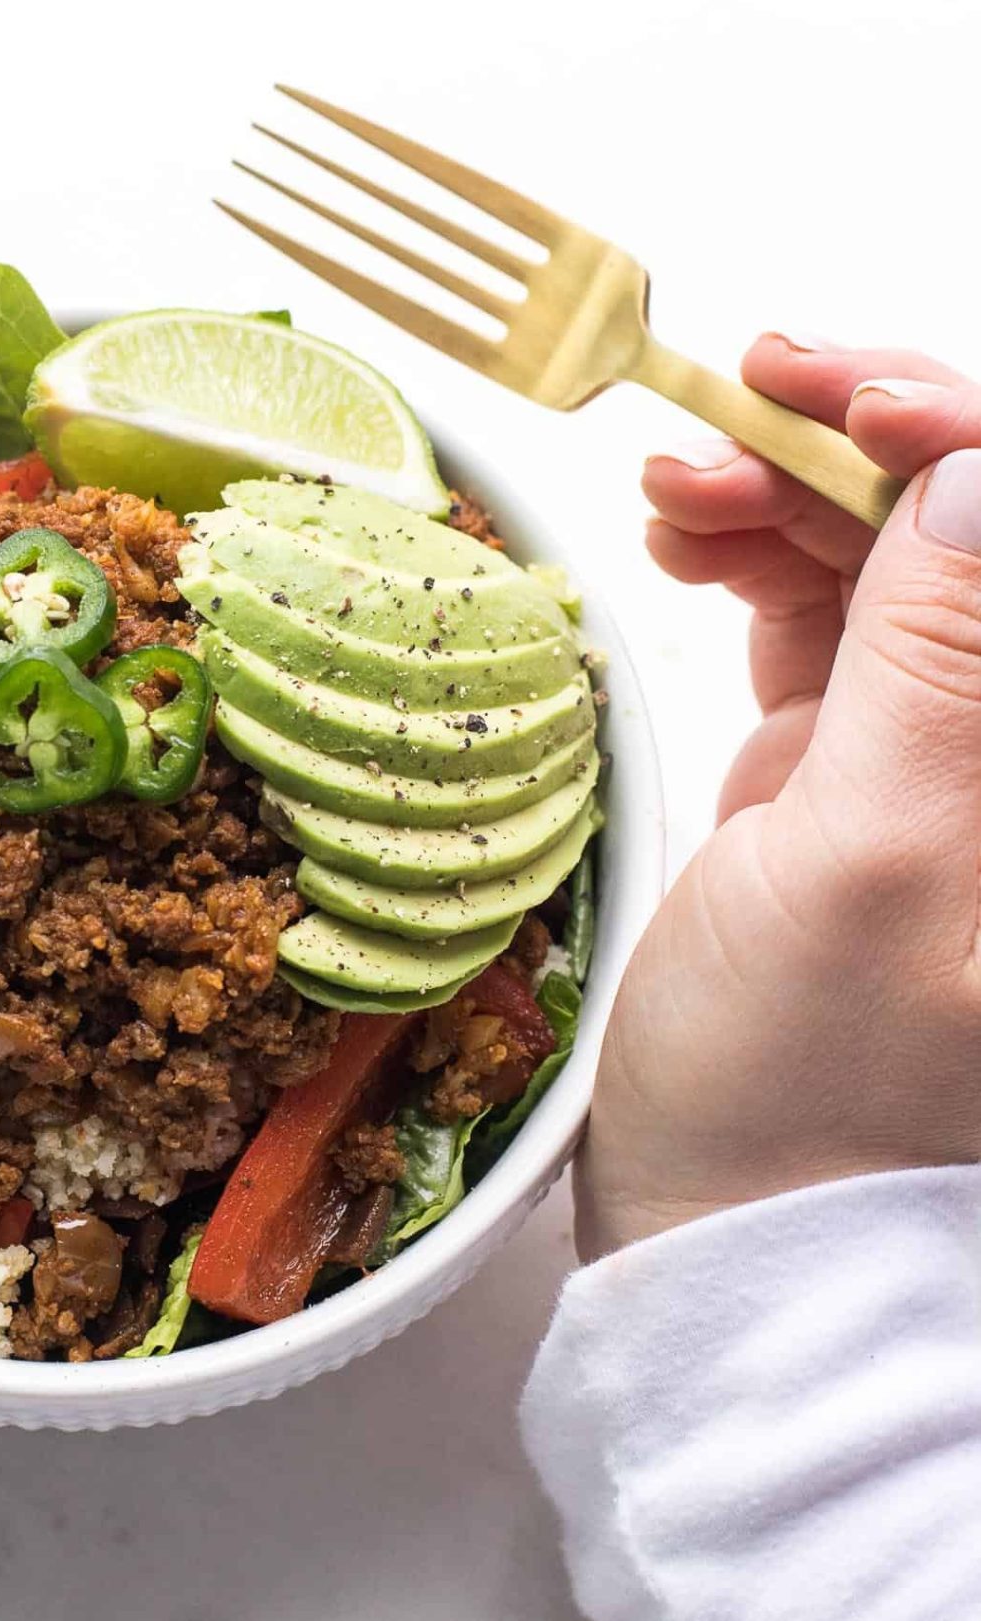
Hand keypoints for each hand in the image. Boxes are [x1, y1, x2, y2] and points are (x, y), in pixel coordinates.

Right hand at [580, 334, 980, 1257]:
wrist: (728, 1227)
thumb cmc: (802, 1088)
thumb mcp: (868, 865)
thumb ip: (937, 662)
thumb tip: (976, 474)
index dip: (959, 431)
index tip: (830, 393)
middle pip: (974, 522)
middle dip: (866, 434)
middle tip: (735, 393)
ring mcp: (940, 749)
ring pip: (894, 550)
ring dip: (791, 485)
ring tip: (671, 482)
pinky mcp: (855, 770)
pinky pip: (828, 614)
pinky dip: (759, 554)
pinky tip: (686, 538)